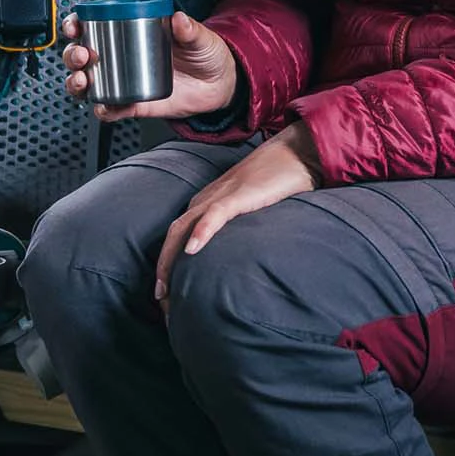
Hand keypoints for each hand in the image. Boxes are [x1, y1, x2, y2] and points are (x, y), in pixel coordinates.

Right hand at [60, 10, 238, 121]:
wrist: (219, 84)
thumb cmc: (205, 53)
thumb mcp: (199, 37)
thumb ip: (189, 29)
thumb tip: (179, 19)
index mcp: (131, 32)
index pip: (95, 25)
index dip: (78, 24)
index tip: (75, 25)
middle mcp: (121, 57)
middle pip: (83, 55)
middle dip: (73, 55)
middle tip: (83, 55)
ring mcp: (125, 81)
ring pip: (89, 83)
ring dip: (77, 82)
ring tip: (84, 81)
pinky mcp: (134, 104)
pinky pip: (111, 110)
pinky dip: (103, 110)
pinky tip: (105, 107)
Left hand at [152, 124, 319, 303]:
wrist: (294, 155)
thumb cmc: (275, 184)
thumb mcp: (250, 213)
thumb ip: (237, 232)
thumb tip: (234, 263)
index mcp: (205, 205)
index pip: (177, 237)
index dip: (168, 266)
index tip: (169, 296)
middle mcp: (205, 201)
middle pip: (173, 236)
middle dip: (163, 269)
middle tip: (160, 301)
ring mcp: (219, 197)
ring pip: (183, 228)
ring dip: (170, 259)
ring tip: (165, 287)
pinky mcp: (237, 195)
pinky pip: (213, 215)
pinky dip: (200, 233)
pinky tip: (192, 251)